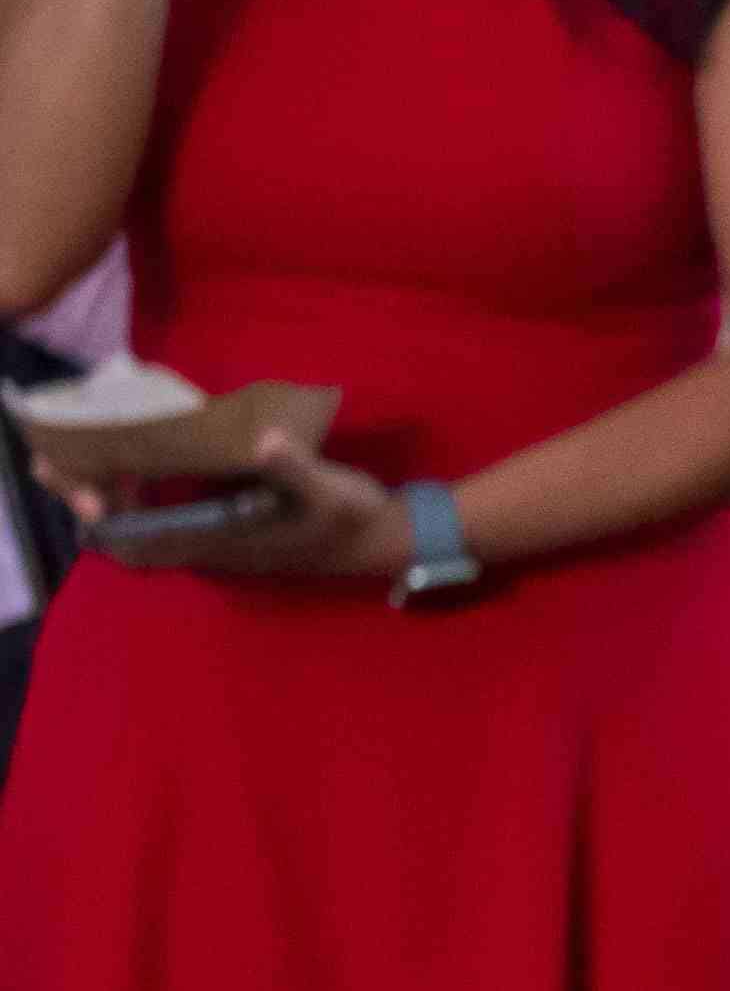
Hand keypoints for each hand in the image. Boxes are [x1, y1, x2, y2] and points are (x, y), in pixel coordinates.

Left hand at [60, 428, 404, 582]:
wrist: (382, 540)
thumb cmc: (353, 516)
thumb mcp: (330, 488)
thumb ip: (293, 466)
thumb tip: (262, 440)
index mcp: (229, 539)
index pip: (152, 545)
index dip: (115, 528)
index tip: (89, 500)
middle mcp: (220, 550)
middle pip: (144, 550)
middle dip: (111, 525)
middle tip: (85, 487)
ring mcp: (228, 548)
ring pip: (160, 545)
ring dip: (131, 523)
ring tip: (108, 485)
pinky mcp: (239, 540)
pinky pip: (180, 536)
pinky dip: (156, 520)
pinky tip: (153, 490)